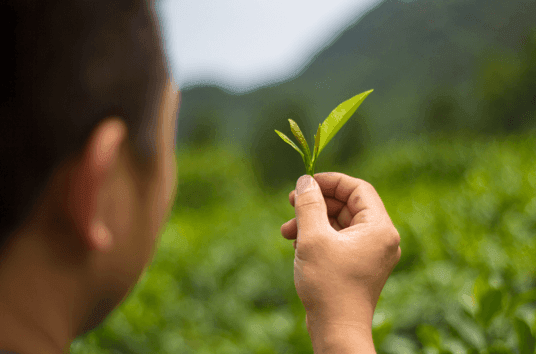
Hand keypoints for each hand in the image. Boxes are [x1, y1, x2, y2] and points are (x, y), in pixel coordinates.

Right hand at [280, 172, 400, 330]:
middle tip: (290, 204)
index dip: (330, 181)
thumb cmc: (328, 285)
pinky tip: (298, 247)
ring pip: (340, 224)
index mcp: (379, 228)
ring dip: (312, 223)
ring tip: (286, 232)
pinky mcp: (358, 266)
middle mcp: (380, 239)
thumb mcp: (314, 238)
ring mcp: (370, 254)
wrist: (336, 331)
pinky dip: (318, 238)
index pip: (358, 189)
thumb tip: (306, 181)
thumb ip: (309, 205)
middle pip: (347, 206)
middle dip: (316, 204)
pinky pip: (339, 241)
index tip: (306, 183)